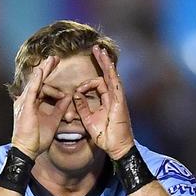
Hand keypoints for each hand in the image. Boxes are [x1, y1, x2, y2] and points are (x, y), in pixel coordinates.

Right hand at [11, 55, 72, 159]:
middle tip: (55, 58)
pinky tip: (41, 71)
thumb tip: (68, 96)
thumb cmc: (38, 139)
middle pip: (38, 81)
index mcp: (33, 104)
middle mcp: (27, 100)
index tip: (58, 70)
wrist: (28, 150)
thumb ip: (60, 108)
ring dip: (44, 70)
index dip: (50, 78)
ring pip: (36, 82)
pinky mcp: (25, 106)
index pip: (42, 87)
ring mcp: (25, 102)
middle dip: (47, 69)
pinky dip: (37, 80)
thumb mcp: (54, 120)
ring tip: (52, 60)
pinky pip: (32, 90)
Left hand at [73, 45, 134, 159]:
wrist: (116, 147)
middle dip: (101, 61)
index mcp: (107, 100)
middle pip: (107, 74)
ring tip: (100, 49)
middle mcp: (114, 96)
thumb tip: (75, 94)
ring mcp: (118, 97)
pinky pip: (114, 82)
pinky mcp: (120, 100)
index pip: (98, 84)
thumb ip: (82, 107)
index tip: (78, 91)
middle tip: (96, 48)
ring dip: (105, 62)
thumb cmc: (105, 136)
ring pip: (111, 75)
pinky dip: (110, 72)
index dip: (87, 84)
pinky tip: (107, 62)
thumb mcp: (89, 120)